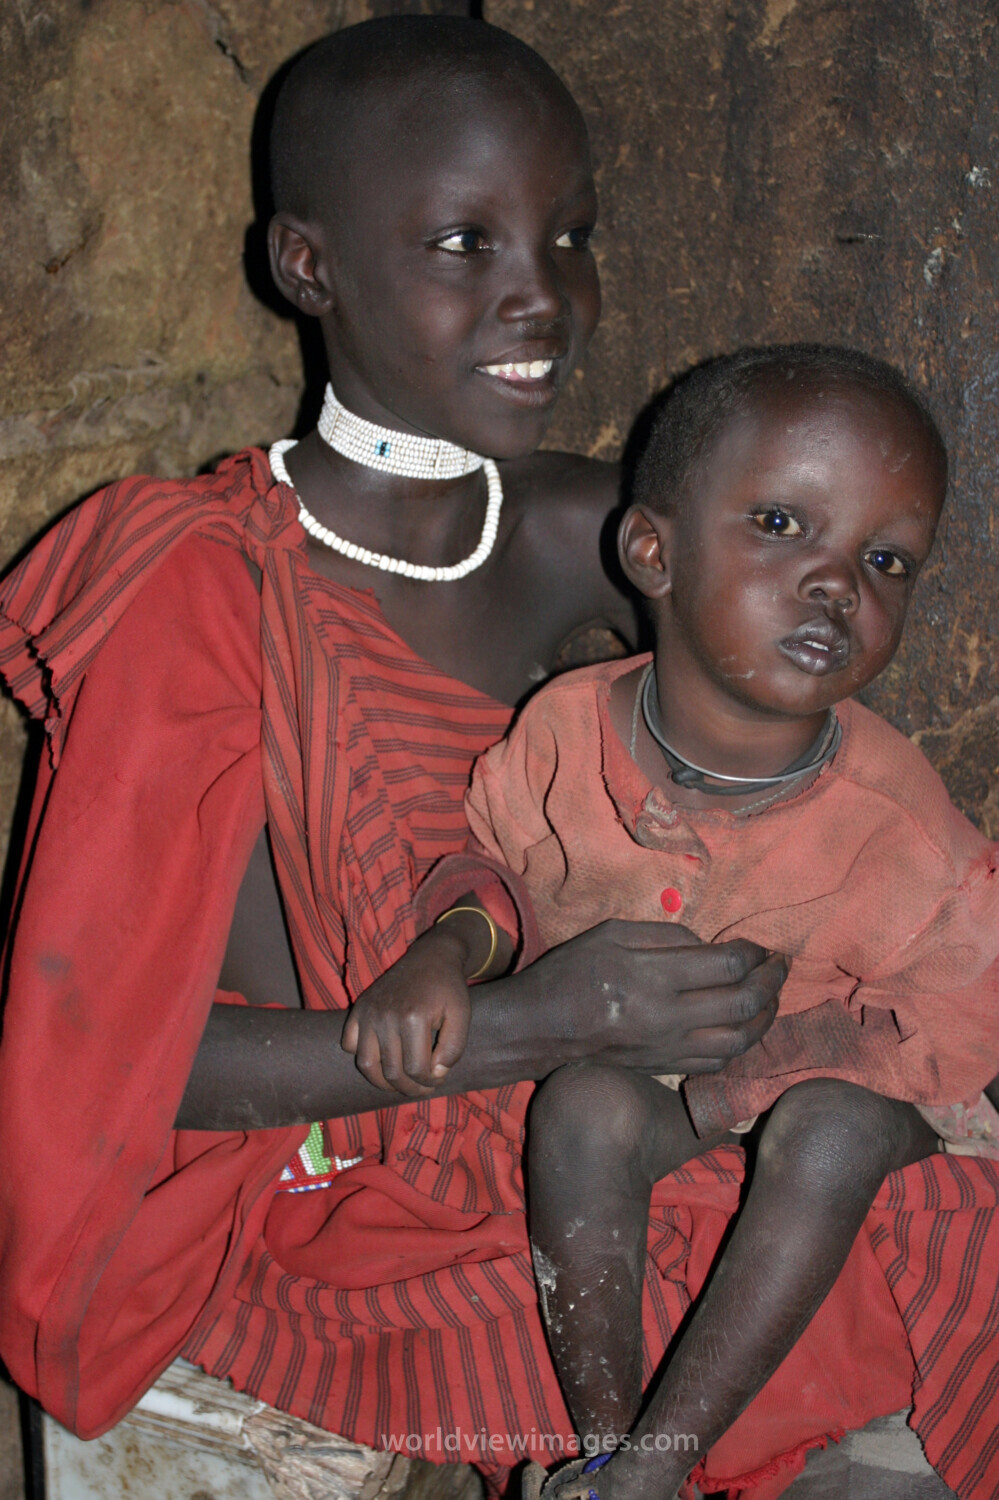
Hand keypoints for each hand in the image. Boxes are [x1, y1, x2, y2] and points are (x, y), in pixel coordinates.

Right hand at [342, 927, 471, 1094]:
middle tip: (423, 1087)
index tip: (439, 1077)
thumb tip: (435, 1073)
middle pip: (392, 1072)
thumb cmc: (448, 989)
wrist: (431, 958)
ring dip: (383, 1082)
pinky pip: (349, 1044)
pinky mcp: (359, 1009)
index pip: (416, 1070)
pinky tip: (382, 1057)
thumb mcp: (462, 1016)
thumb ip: (454, 1048)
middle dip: (410, 1088)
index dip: (429, 1081)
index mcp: (413, 1018)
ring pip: (367, 1064)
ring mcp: (369, 1013)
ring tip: (401, 1082)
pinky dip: (363, 1056)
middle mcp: (386, 1016)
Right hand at [518, 919, 784, 1075]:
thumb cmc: (572, 971)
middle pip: (743, 1003)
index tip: (759, 944)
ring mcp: (668, 1047)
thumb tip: (709, 945)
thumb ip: (666, 935)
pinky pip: (719, 1061)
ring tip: (772, 997)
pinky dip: (742, 1043)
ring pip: (740, 1040)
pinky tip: (745, 1026)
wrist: (541, 1027)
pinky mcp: (666, 1067)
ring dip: (766, 1017)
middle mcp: (667, 1016)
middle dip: (772, 981)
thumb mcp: (611, 932)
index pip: (727, 965)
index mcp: (652, 976)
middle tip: (780, 965)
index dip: (754, 953)